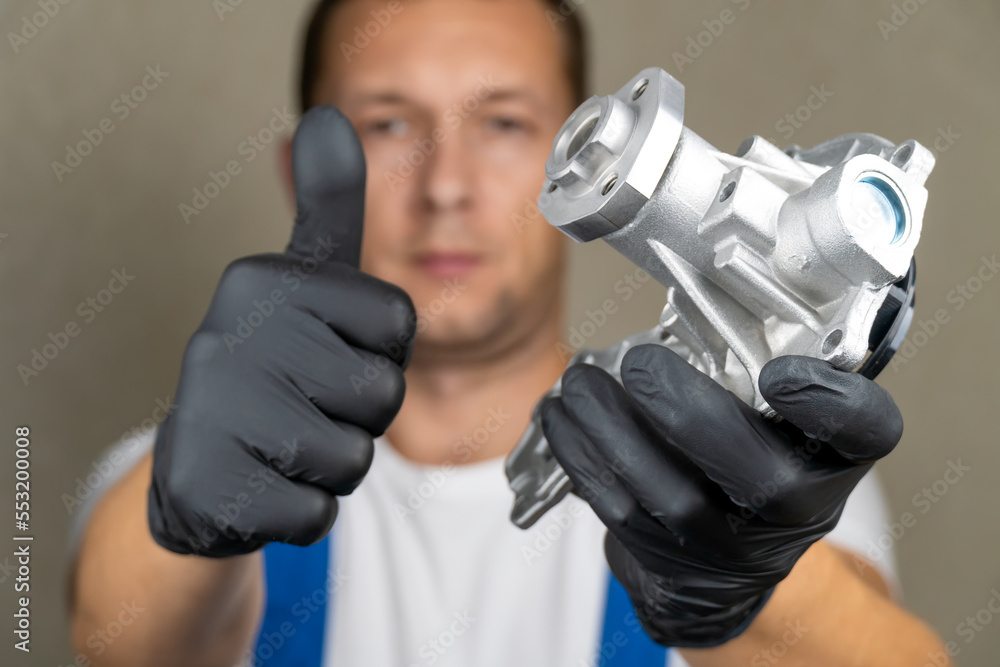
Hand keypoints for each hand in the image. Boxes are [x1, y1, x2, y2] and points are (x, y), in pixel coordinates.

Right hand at [147, 106, 415, 556]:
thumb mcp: (301, 282)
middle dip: (362, 410)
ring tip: (288, 440)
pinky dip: (306, 508)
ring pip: (353, 456)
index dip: (383, 349)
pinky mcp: (214, 492)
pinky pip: (317, 512)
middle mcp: (225, 338)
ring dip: (337, 461)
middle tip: (310, 402)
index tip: (335, 348)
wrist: (200, 467)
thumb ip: (326, 208)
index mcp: (261, 282)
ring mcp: (213, 417)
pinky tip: (268, 484)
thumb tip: (329, 119)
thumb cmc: (272, 366)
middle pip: (380, 390)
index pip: (398, 322)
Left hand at [541, 345, 901, 646]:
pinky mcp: (675, 564)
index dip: (833, 404)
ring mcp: (735, 549)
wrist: (725, 569)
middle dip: (693, 416)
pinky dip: (583, 459)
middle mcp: (798, 509)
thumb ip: (753, 363)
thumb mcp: (776, 414)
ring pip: (677, 499)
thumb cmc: (747, 457)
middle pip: (764, 481)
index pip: (866, 431)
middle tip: (642, 365)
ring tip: (579, 383)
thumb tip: (691, 286)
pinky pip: (622, 512)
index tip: (783, 372)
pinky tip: (559, 416)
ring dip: (615, 433)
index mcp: (835, 457)